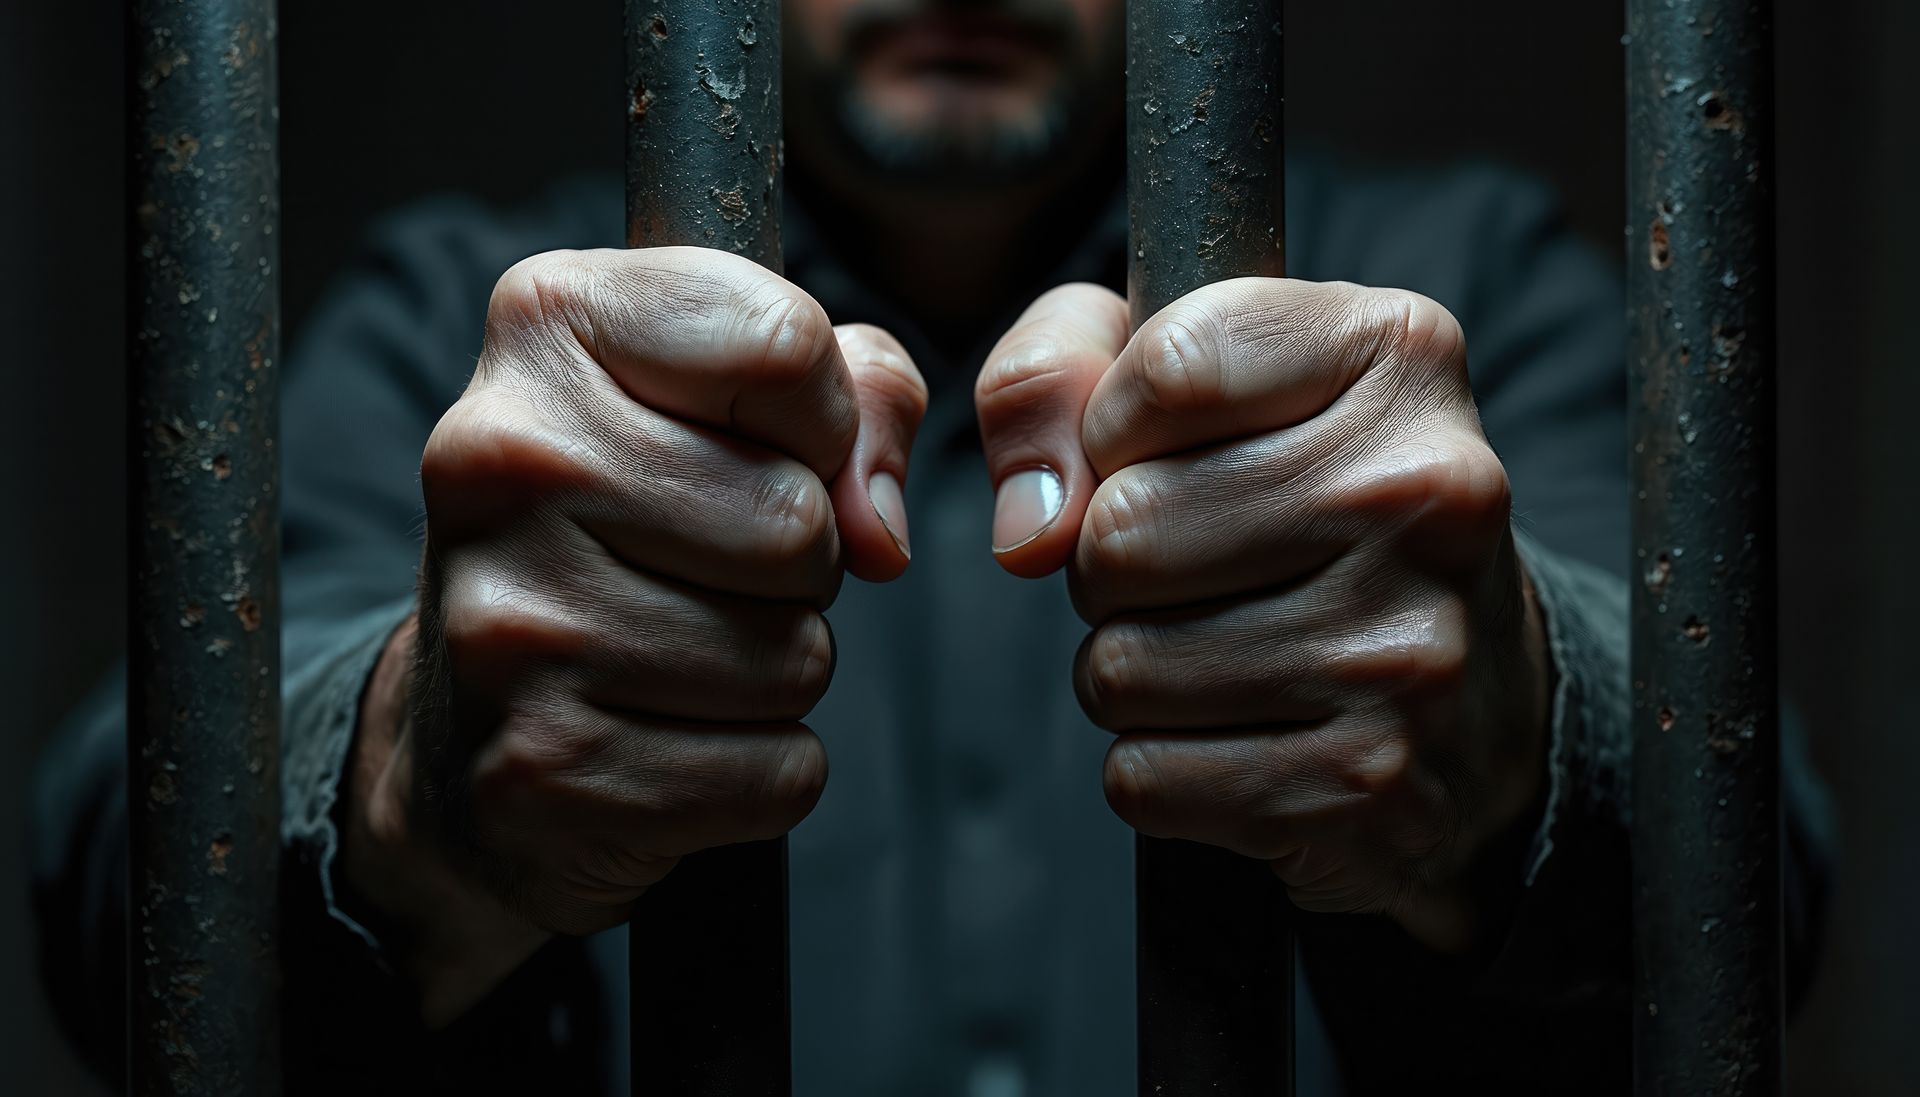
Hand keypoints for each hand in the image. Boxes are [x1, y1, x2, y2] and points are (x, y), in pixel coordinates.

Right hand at [343, 247, 925, 1021]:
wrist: (465, 726)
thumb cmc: (639, 526)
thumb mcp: (746, 403)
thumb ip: (863, 396)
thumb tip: (877, 533)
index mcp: (547, 320)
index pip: (783, 345)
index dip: (823, 418)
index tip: (771, 446)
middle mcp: (502, 457)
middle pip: (797, 520)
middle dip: (804, 561)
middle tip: (717, 568)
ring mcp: (508, 621)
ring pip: (796, 657)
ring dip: (781, 666)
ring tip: (688, 648)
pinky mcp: (543, 765)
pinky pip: (774, 770)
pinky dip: (760, 767)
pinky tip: (673, 734)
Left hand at [975, 281, 1548, 949]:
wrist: (1472, 700)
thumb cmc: (1287, 502)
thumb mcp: (1175, 376)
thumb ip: (1052, 373)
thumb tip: (1029, 527)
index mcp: (1398, 353)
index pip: (1168, 368)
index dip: (1111, 425)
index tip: (1152, 450)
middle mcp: (1428, 491)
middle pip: (1123, 529)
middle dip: (1106, 563)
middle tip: (1180, 571)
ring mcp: (1411, 646)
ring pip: (1122, 665)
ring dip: (1125, 667)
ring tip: (1210, 647)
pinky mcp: (1371, 780)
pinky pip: (1145, 777)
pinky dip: (1154, 763)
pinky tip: (1233, 731)